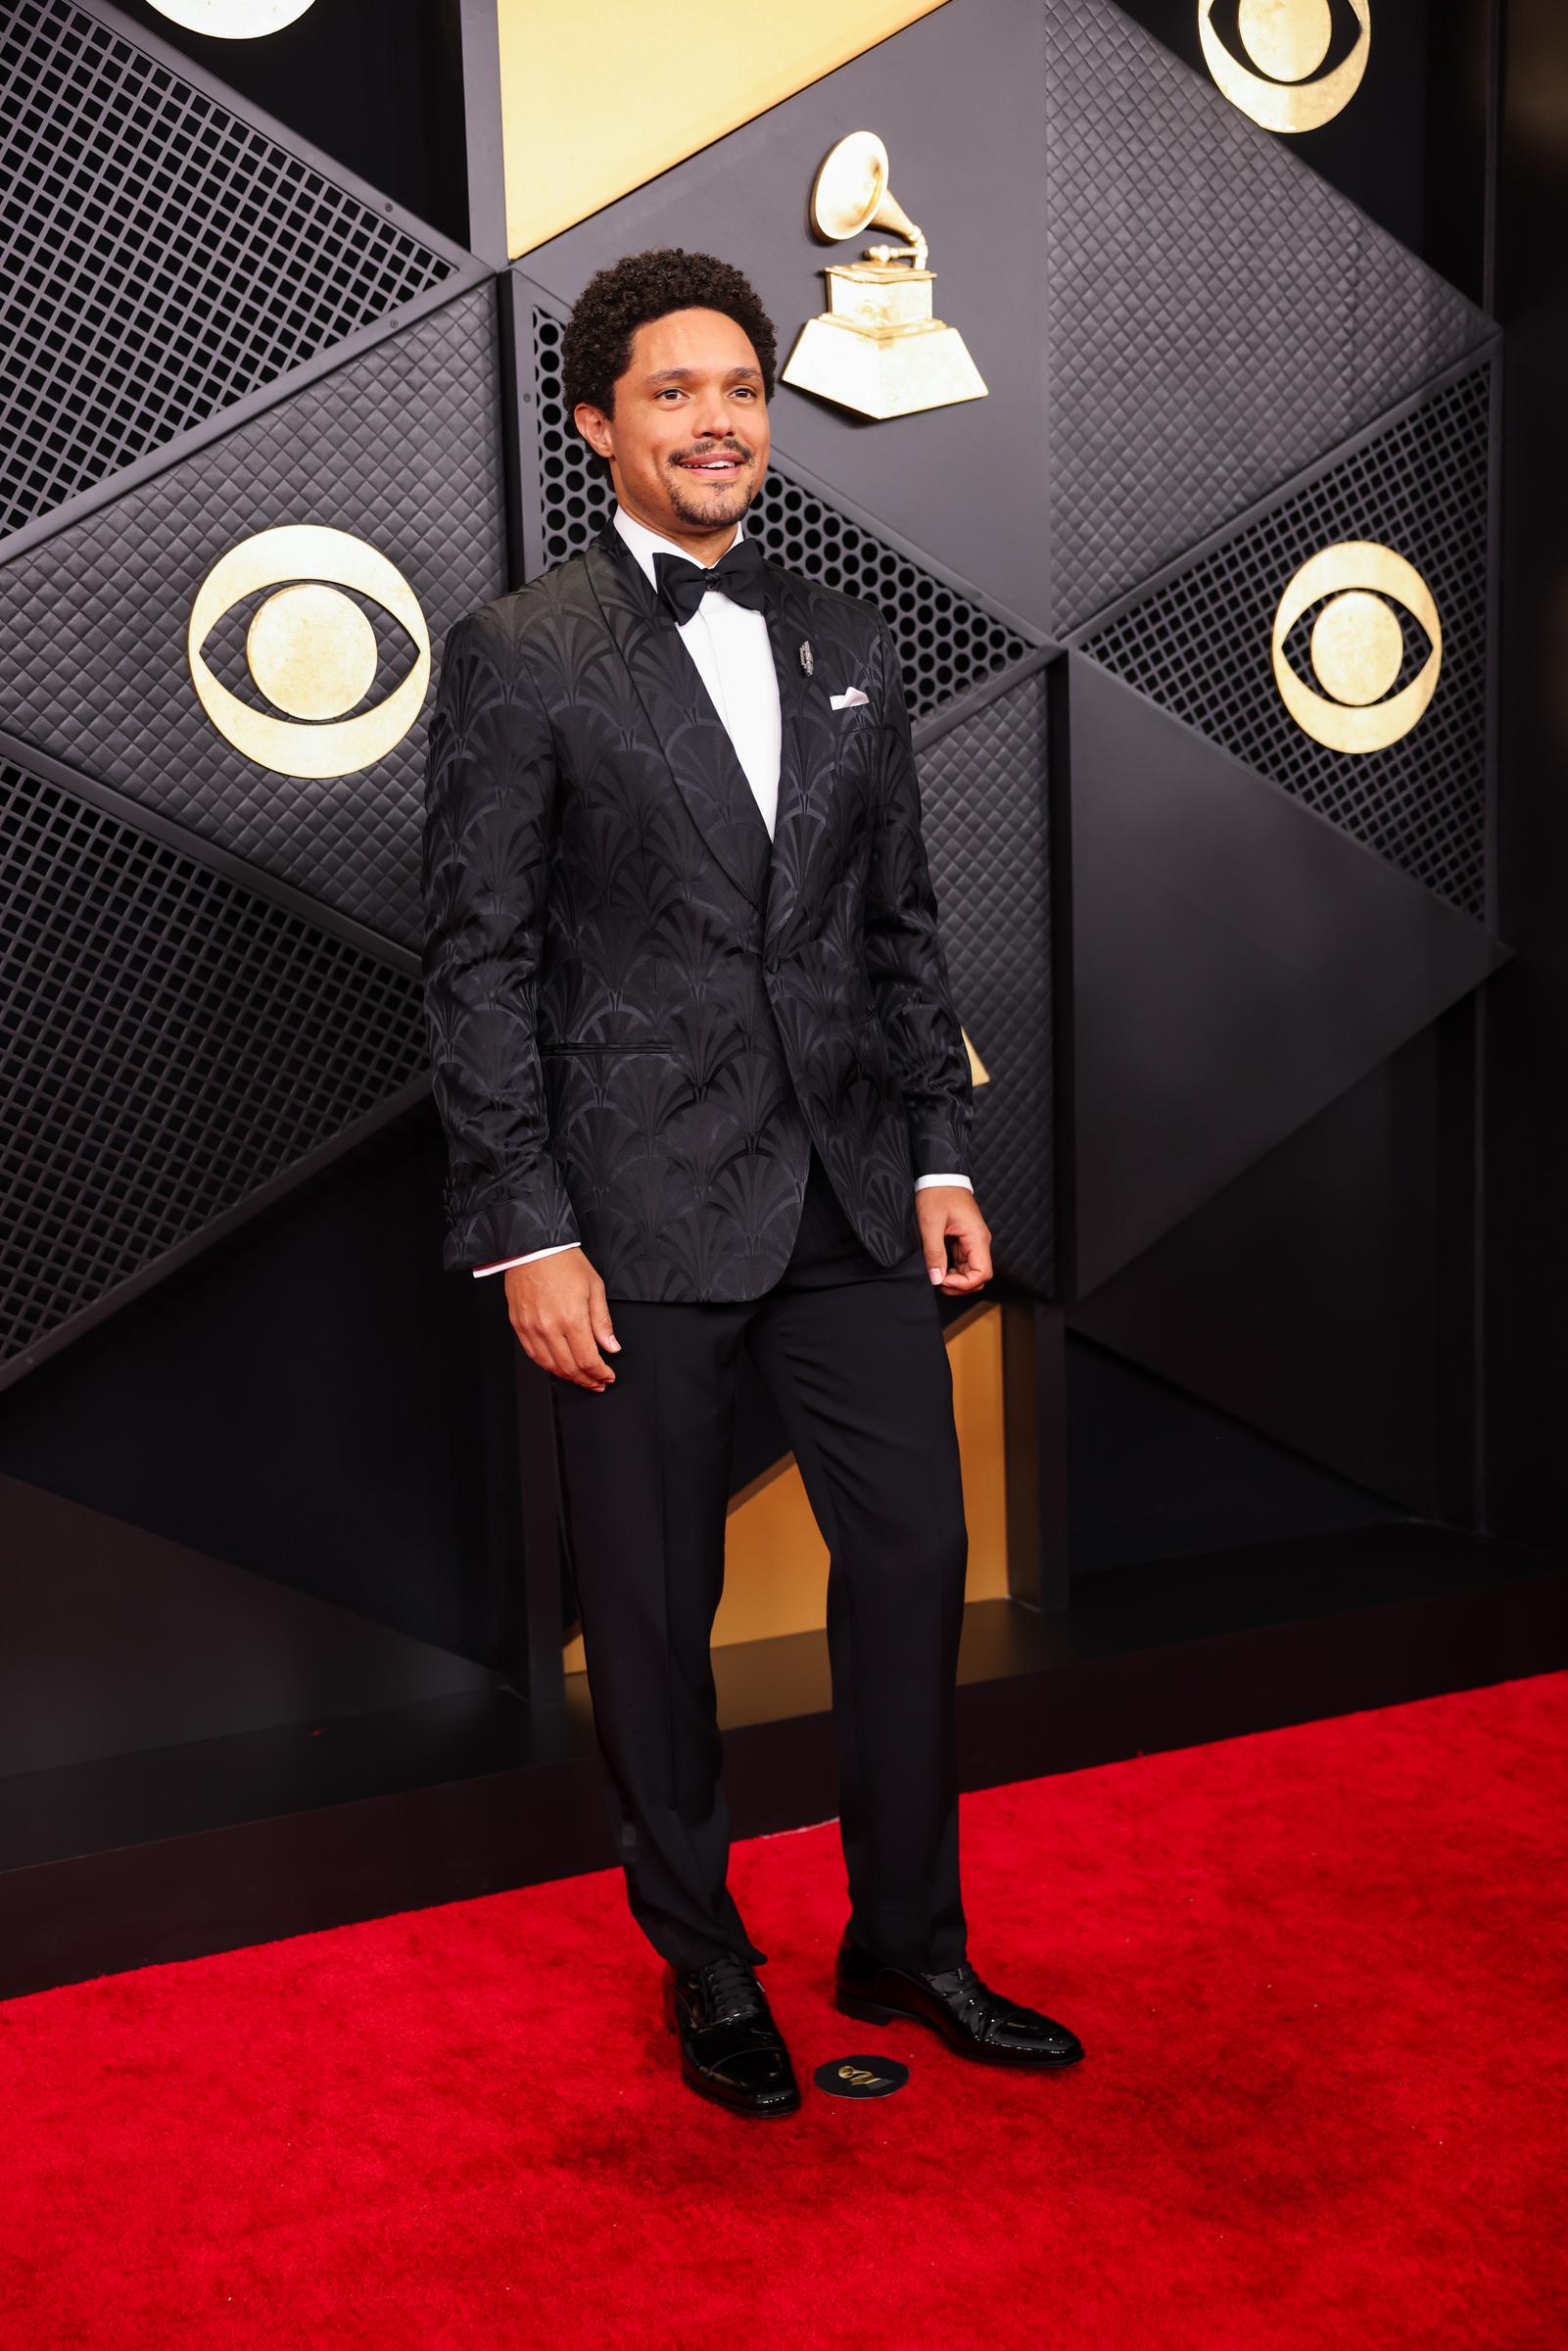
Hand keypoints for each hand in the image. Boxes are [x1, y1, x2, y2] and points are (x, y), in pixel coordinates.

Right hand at [502, 1247, 620, 1388]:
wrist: (533, 1248)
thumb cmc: (563, 1262)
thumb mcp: (594, 1287)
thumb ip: (602, 1322)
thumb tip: (612, 1346)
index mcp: (572, 1318)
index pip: (589, 1360)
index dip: (600, 1373)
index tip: (608, 1376)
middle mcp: (550, 1327)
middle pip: (570, 1368)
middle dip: (587, 1380)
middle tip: (597, 1382)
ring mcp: (532, 1328)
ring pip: (550, 1365)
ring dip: (568, 1376)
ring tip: (581, 1378)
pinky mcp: (519, 1325)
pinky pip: (533, 1354)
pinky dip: (547, 1365)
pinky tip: (558, 1366)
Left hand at [917, 1186, 991, 1296]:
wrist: (940, 1175)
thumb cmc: (937, 1194)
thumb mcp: (931, 1224)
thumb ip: (934, 1253)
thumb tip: (936, 1278)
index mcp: (977, 1238)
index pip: (982, 1274)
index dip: (963, 1284)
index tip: (942, 1280)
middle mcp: (979, 1241)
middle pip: (978, 1276)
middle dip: (959, 1285)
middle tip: (937, 1281)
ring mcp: (973, 1241)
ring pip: (970, 1271)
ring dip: (955, 1279)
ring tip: (935, 1274)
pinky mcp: (964, 1240)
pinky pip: (963, 1262)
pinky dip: (952, 1269)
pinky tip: (937, 1265)